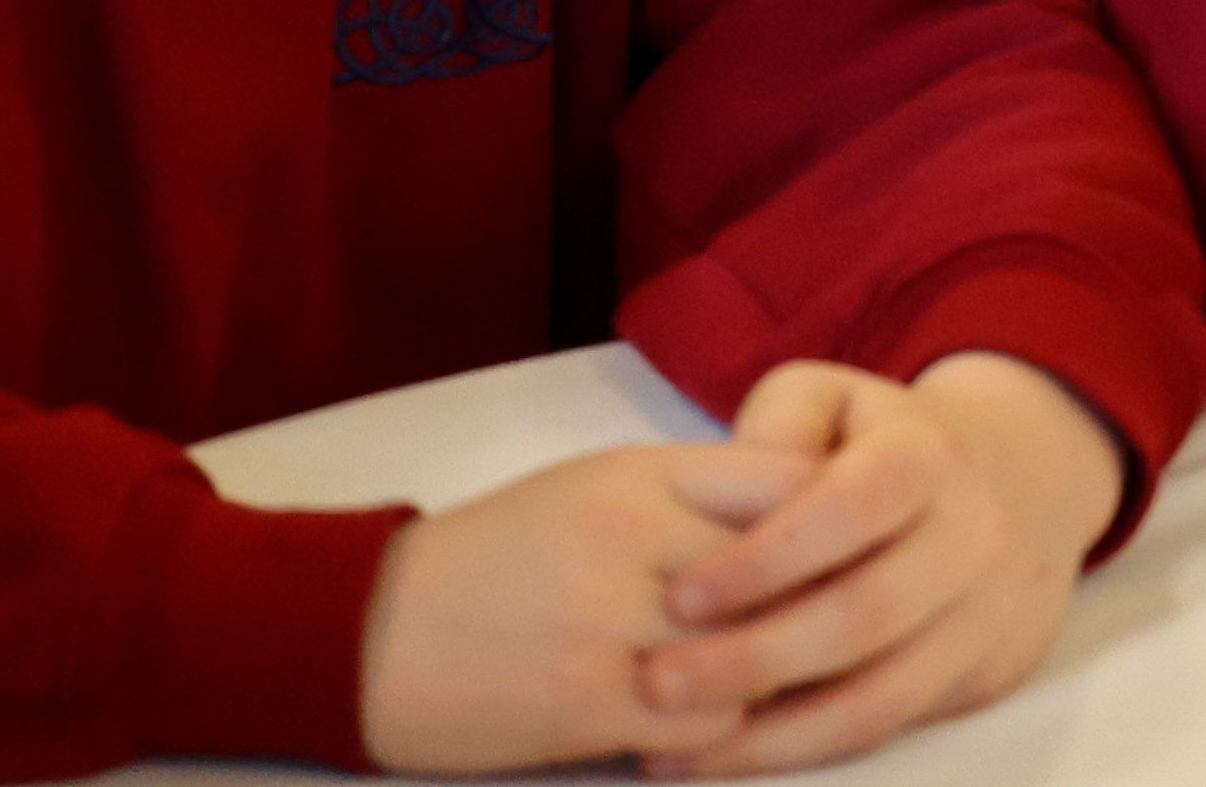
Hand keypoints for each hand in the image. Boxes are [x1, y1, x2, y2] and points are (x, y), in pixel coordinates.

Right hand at [357, 436, 812, 774]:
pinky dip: (715, 731)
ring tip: (754, 681)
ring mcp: (611, 623)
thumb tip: (805, 522)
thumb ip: (696, 495)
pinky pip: (704, 723)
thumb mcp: (597, 486)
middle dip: (817, 607)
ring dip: (768, 677)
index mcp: (642, 473)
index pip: (793, 481)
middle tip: (822, 628)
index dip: (832, 521)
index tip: (841, 550)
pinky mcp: (586, 704)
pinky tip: (689, 725)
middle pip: (787, 572)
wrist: (364, 630)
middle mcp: (636, 539)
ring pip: (758, 654)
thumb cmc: (495, 554)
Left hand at [629, 357, 1125, 776]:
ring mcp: (984, 614)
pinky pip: (886, 728)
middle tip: (655, 685)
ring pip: (881, 695)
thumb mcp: (830, 402)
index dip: (766, 558)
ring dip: (770, 734)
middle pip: (867, 615)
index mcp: (927, 458)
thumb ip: (779, 423)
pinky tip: (725, 755)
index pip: (854, 508)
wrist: (1010, 488)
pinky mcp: (979, 675)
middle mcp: (971, 536)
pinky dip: (800, 752)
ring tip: (674, 746)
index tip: (679, 596)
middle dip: (755, 658)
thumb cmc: (876, 448)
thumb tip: (739, 486)